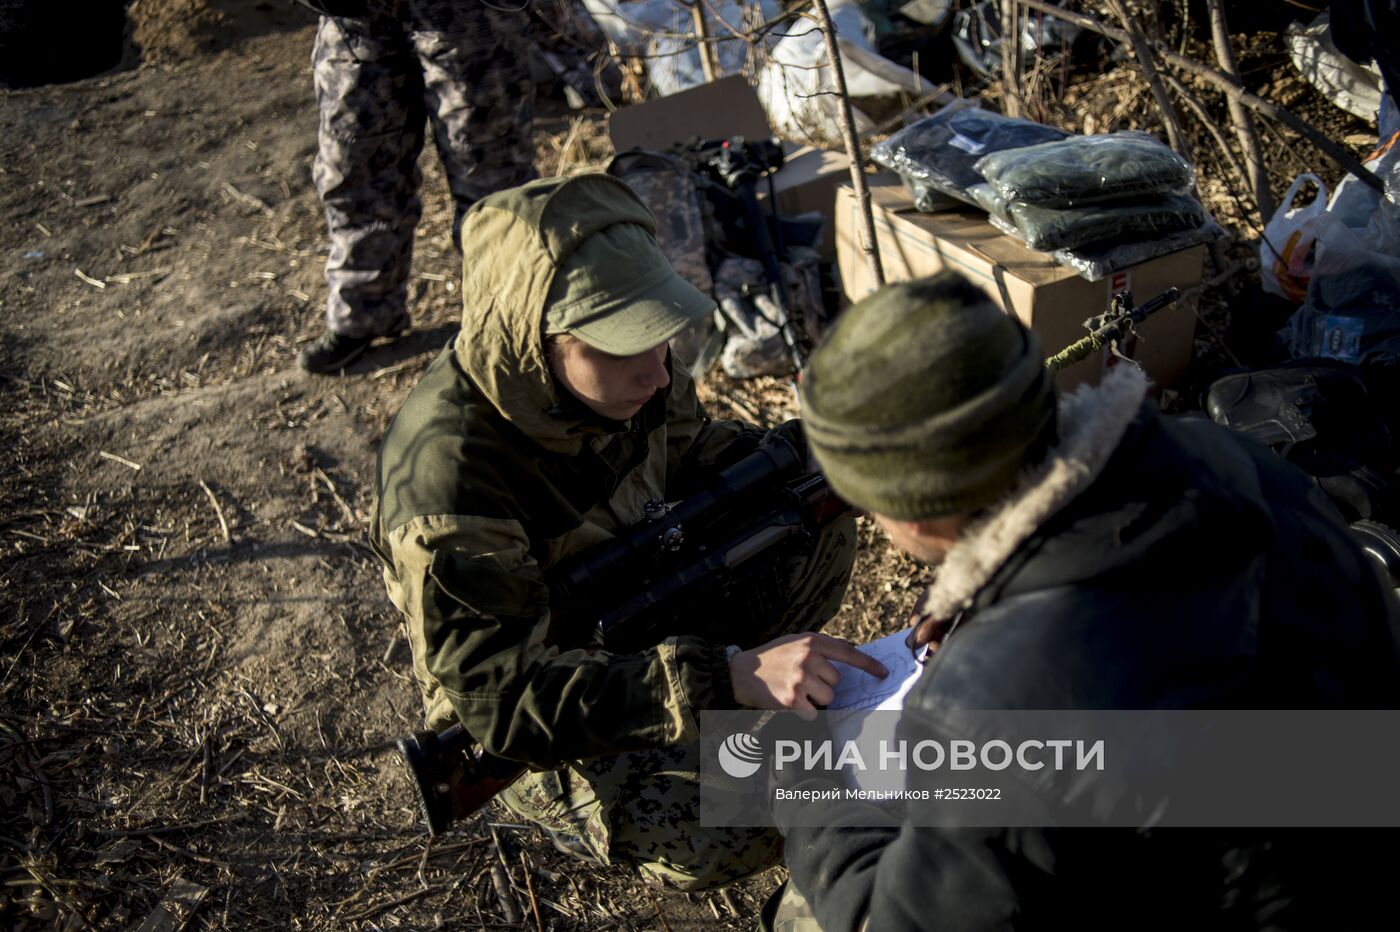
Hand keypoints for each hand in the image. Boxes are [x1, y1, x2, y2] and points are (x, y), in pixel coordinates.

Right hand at [730, 633, 887, 715]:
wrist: (741, 672)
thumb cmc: (772, 656)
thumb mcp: (796, 641)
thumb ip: (822, 645)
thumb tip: (851, 649)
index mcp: (811, 642)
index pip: (848, 653)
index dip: (868, 664)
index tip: (884, 673)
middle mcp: (808, 658)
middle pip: (837, 681)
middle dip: (823, 685)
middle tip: (803, 680)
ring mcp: (800, 679)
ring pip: (828, 698)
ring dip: (815, 700)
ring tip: (796, 691)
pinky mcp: (792, 699)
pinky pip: (813, 713)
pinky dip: (804, 713)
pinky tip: (789, 702)